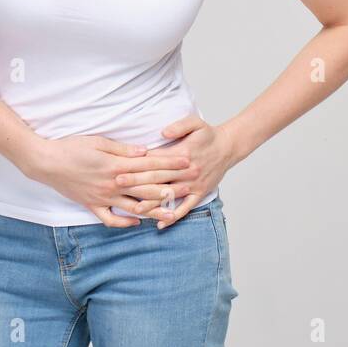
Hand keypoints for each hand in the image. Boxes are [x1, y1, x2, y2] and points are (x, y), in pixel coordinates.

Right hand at [27, 133, 193, 227]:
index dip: (170, 163)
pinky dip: (124, 222)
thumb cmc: (71, 148)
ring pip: (133, 207)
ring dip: (153, 210)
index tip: (187, 162)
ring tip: (171, 213)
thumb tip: (145, 152)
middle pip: (147, 186)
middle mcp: (112, 185)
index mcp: (115, 165)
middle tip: (190, 186)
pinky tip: (136, 222)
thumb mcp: (99, 142)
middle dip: (170, 185)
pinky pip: (110, 219)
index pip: (149, 165)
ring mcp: (102, 197)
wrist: (45, 162)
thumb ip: (123, 149)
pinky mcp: (91, 205)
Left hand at [118, 115, 240, 229]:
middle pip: (158, 178)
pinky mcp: (200, 193)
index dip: (138, 163)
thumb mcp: (195, 123)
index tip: (121, 165)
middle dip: (137, 181)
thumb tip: (162, 133)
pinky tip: (161, 223)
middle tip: (118, 184)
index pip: (156, 159)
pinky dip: (173, 216)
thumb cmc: (208, 135)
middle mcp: (186, 171)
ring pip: (169, 195)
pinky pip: (186, 207)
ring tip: (135, 209)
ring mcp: (193, 184)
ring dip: (152, 203)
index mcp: (182, 153)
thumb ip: (178, 126)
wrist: (228, 147)